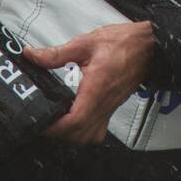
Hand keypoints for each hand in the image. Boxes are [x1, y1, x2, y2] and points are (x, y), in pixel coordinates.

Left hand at [23, 21, 155, 145]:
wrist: (147, 47)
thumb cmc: (122, 44)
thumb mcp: (85, 43)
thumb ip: (57, 53)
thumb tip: (33, 56)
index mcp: (96, 88)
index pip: (75, 120)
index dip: (55, 126)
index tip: (40, 120)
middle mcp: (103, 104)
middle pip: (79, 135)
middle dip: (58, 133)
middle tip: (43, 119)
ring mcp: (109, 109)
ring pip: (88, 137)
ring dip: (69, 135)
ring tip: (55, 121)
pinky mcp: (111, 109)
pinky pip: (97, 132)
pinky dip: (83, 134)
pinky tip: (73, 120)